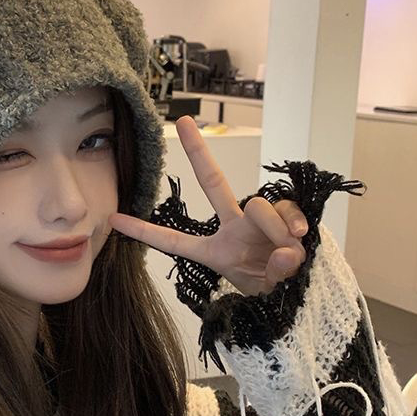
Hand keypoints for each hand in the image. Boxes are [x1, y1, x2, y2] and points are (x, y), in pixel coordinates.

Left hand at [108, 116, 308, 297]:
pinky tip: (298, 238)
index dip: (144, 231)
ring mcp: (259, 219)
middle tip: (182, 122)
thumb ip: (272, 274)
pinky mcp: (285, 215)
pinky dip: (294, 224)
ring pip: (257, 206)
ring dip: (273, 230)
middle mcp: (233, 227)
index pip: (174, 241)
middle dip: (198, 152)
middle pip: (213, 182)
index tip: (114, 219)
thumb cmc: (273, 291)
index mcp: (214, 251)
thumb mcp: (263, 290)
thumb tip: (284, 249)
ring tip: (284, 253)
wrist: (302, 294)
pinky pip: (286, 209)